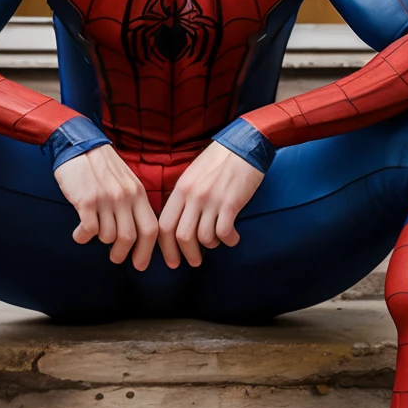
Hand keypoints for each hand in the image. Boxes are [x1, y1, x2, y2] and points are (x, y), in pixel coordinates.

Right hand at [54, 145, 158, 270]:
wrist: (79, 145)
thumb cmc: (102, 166)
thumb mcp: (127, 181)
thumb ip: (134, 202)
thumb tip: (138, 231)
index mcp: (138, 193)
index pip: (150, 228)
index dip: (147, 250)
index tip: (140, 264)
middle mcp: (125, 197)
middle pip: (130, 237)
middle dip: (123, 253)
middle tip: (116, 258)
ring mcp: (106, 199)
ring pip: (108, 236)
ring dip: (100, 241)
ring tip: (93, 235)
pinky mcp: (86, 200)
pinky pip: (89, 230)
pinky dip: (83, 237)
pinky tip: (79, 234)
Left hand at [157, 141, 264, 268]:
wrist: (244, 145)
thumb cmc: (219, 160)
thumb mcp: (192, 174)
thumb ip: (184, 196)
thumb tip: (179, 221)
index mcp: (181, 189)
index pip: (164, 225)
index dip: (165, 248)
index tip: (172, 260)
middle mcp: (193, 196)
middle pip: (182, 236)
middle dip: (187, 254)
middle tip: (194, 262)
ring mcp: (211, 200)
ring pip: (203, 237)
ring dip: (210, 246)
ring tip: (217, 243)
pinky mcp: (231, 203)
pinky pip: (224, 233)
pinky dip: (228, 240)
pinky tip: (233, 238)